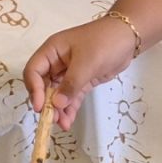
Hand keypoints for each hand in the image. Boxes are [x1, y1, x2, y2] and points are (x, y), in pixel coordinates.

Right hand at [23, 17, 139, 130]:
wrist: (128, 38)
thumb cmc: (104, 42)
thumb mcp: (87, 62)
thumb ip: (71, 84)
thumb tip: (56, 104)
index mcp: (52, 51)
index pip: (34, 71)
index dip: (34, 89)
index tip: (40, 106)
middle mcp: (56, 62)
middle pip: (43, 85)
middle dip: (46, 103)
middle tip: (52, 119)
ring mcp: (69, 72)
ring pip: (57, 94)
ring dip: (58, 109)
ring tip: (64, 124)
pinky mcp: (81, 80)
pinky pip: (71, 96)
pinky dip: (69, 108)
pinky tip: (69, 120)